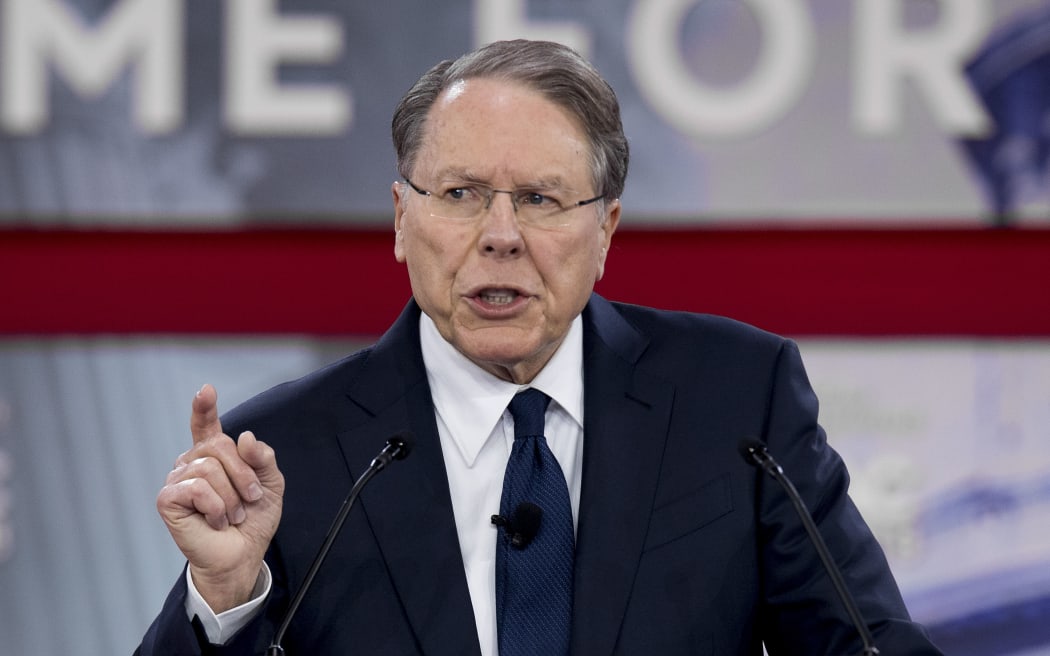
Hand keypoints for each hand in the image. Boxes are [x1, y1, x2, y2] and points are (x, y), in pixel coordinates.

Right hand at [156, 384, 284, 612]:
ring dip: (231, 497)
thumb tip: (244, 436)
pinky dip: (215, 506)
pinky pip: (197, 487)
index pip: (205, 425)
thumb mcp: (270, 484)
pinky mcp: (167, 499)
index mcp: (214, 455)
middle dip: (244, 475)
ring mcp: (177, 480)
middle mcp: (192, 463)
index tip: (206, 390)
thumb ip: (262, 457)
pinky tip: (215, 521)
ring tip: (232, 515)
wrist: (243, 555)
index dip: (204, 407)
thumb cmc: (253, 520)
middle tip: (251, 500)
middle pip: (219, 446)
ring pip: (209, 468)